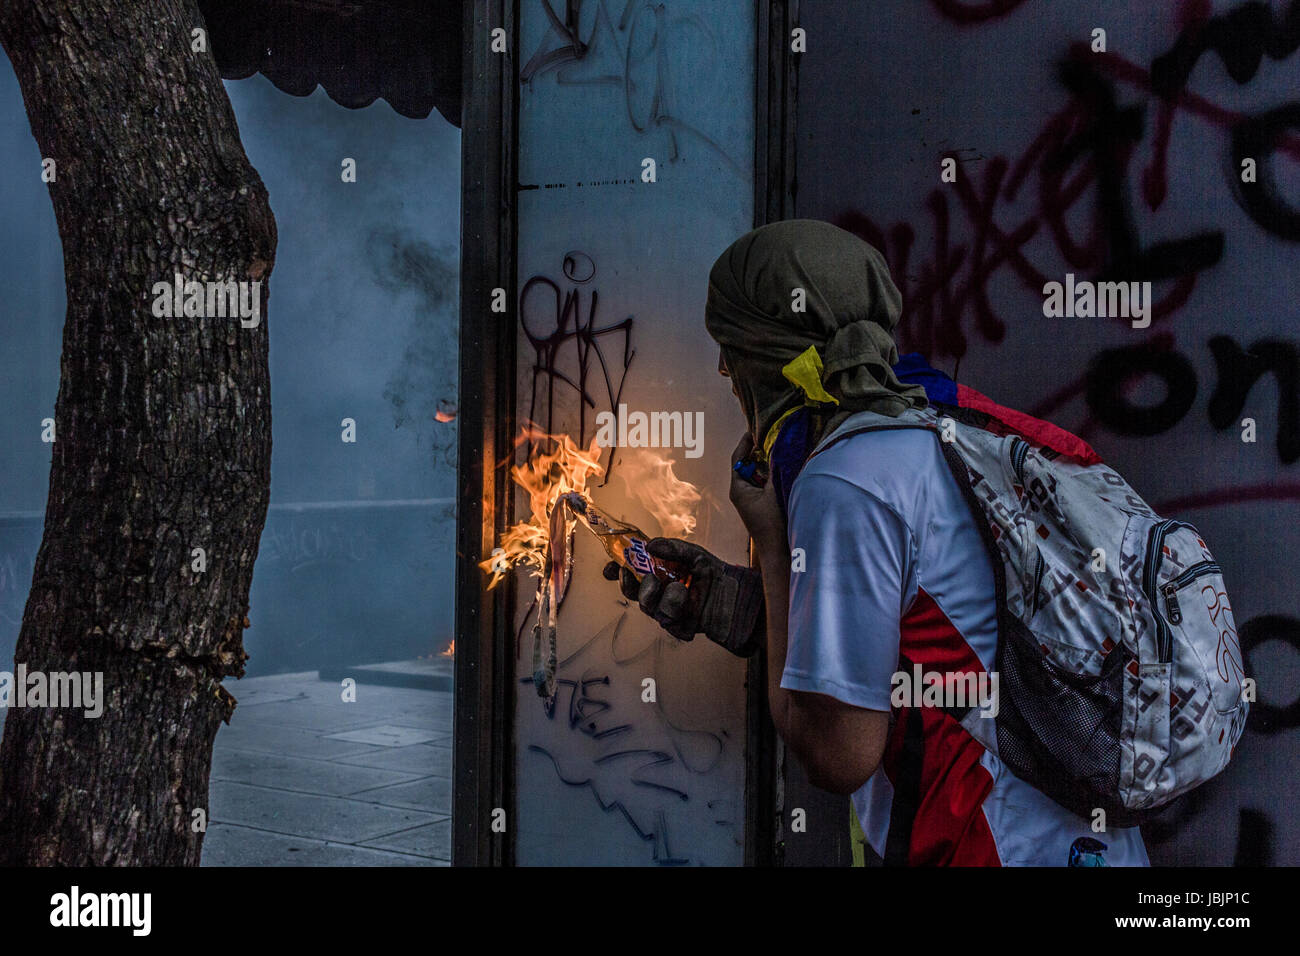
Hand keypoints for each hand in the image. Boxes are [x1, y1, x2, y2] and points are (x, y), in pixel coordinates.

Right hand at [601, 537, 764, 655]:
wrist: (741, 597)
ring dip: (663, 597)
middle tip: (646, 577)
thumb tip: (649, 544)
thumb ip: (672, 548)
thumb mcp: (694, 554)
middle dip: (632, 586)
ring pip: (650, 609)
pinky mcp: (680, 627)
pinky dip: (678, 611)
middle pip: (634, 594)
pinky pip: (670, 623)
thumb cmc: (716, 575)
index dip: (617, 571)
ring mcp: (669, 612)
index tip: (610, 567)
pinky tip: (691, 605)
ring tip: (681, 588)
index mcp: (660, 575)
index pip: (631, 574)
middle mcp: (661, 594)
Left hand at [729, 433, 784, 552]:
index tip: (756, 428)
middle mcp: (741, 493)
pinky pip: (764, 483)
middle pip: (748, 464)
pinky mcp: (760, 505)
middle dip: (760, 450)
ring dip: (768, 462)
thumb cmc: (774, 525)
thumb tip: (778, 446)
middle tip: (772, 435)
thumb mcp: (776, 491)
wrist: (779, 553)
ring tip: (780, 448)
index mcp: (738, 489)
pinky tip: (785, 469)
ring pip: (758, 473)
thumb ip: (776, 467)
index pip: (738, 458)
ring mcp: (750, 499)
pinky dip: (772, 474)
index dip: (746, 442)